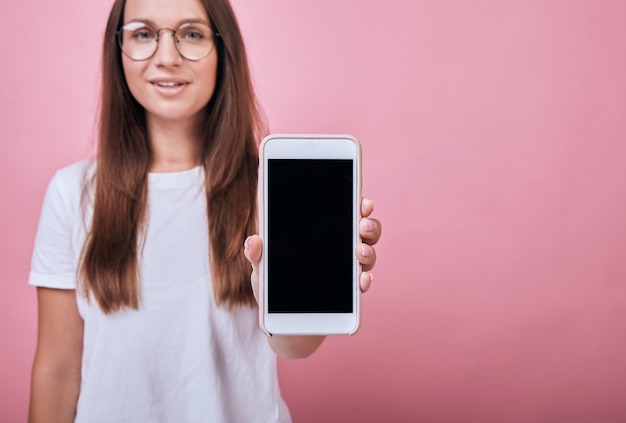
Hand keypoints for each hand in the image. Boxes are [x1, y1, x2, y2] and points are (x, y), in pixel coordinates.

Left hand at [244, 197, 381, 301]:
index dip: (358, 205)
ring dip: (368, 251)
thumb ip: (258, 254)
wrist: (282, 321)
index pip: (345, 212)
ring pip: (368, 254)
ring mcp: (348, 270)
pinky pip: (362, 283)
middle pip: (365, 230)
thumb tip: (252, 241)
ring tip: (360, 252)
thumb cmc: (275, 285)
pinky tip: (362, 280)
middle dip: (369, 225)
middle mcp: (341, 248)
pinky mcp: (350, 293)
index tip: (363, 203)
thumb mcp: (262, 267)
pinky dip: (365, 280)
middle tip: (362, 225)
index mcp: (323, 233)